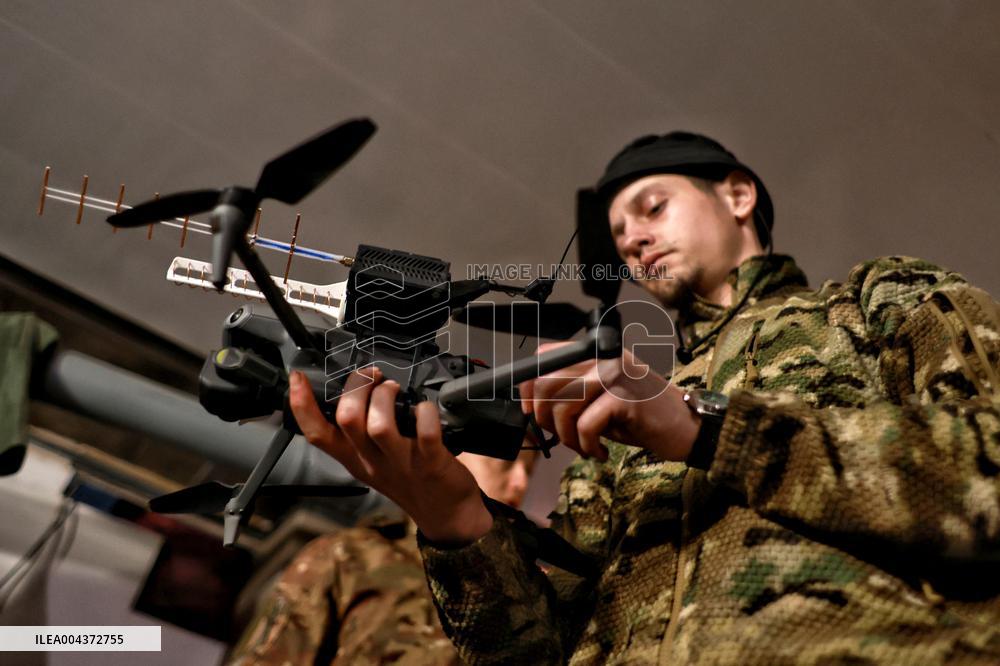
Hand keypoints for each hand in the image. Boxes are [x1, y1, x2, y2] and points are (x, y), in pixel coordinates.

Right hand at [288, 367, 492, 543]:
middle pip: (346, 420)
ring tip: (394, 388)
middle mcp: (373, 461)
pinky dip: (425, 414)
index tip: (298, 378)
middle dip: (356, 388)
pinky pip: (426, 435)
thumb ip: (360, 433)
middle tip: (372, 376)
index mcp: (355, 459)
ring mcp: (401, 463)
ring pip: (379, 426)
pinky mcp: (432, 464)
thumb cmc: (411, 480)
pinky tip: (426, 408)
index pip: (317, 434)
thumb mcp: (373, 461)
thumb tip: (354, 390)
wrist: (446, 515)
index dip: (302, 405)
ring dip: (385, 397)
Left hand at [519, 344, 699, 462]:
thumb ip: (570, 396)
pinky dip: (587, 446)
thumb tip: (531, 410)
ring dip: (567, 437)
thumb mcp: (600, 401)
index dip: (528, 388)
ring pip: (562, 406)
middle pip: (546, 383)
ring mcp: (615, 374)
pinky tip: (600, 453)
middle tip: (561, 437)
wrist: (688, 429)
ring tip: (584, 447)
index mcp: (596, 353)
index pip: (544, 357)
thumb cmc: (641, 418)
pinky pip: (586, 424)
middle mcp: (604, 357)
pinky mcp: (625, 397)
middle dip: (543, 418)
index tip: (532, 414)